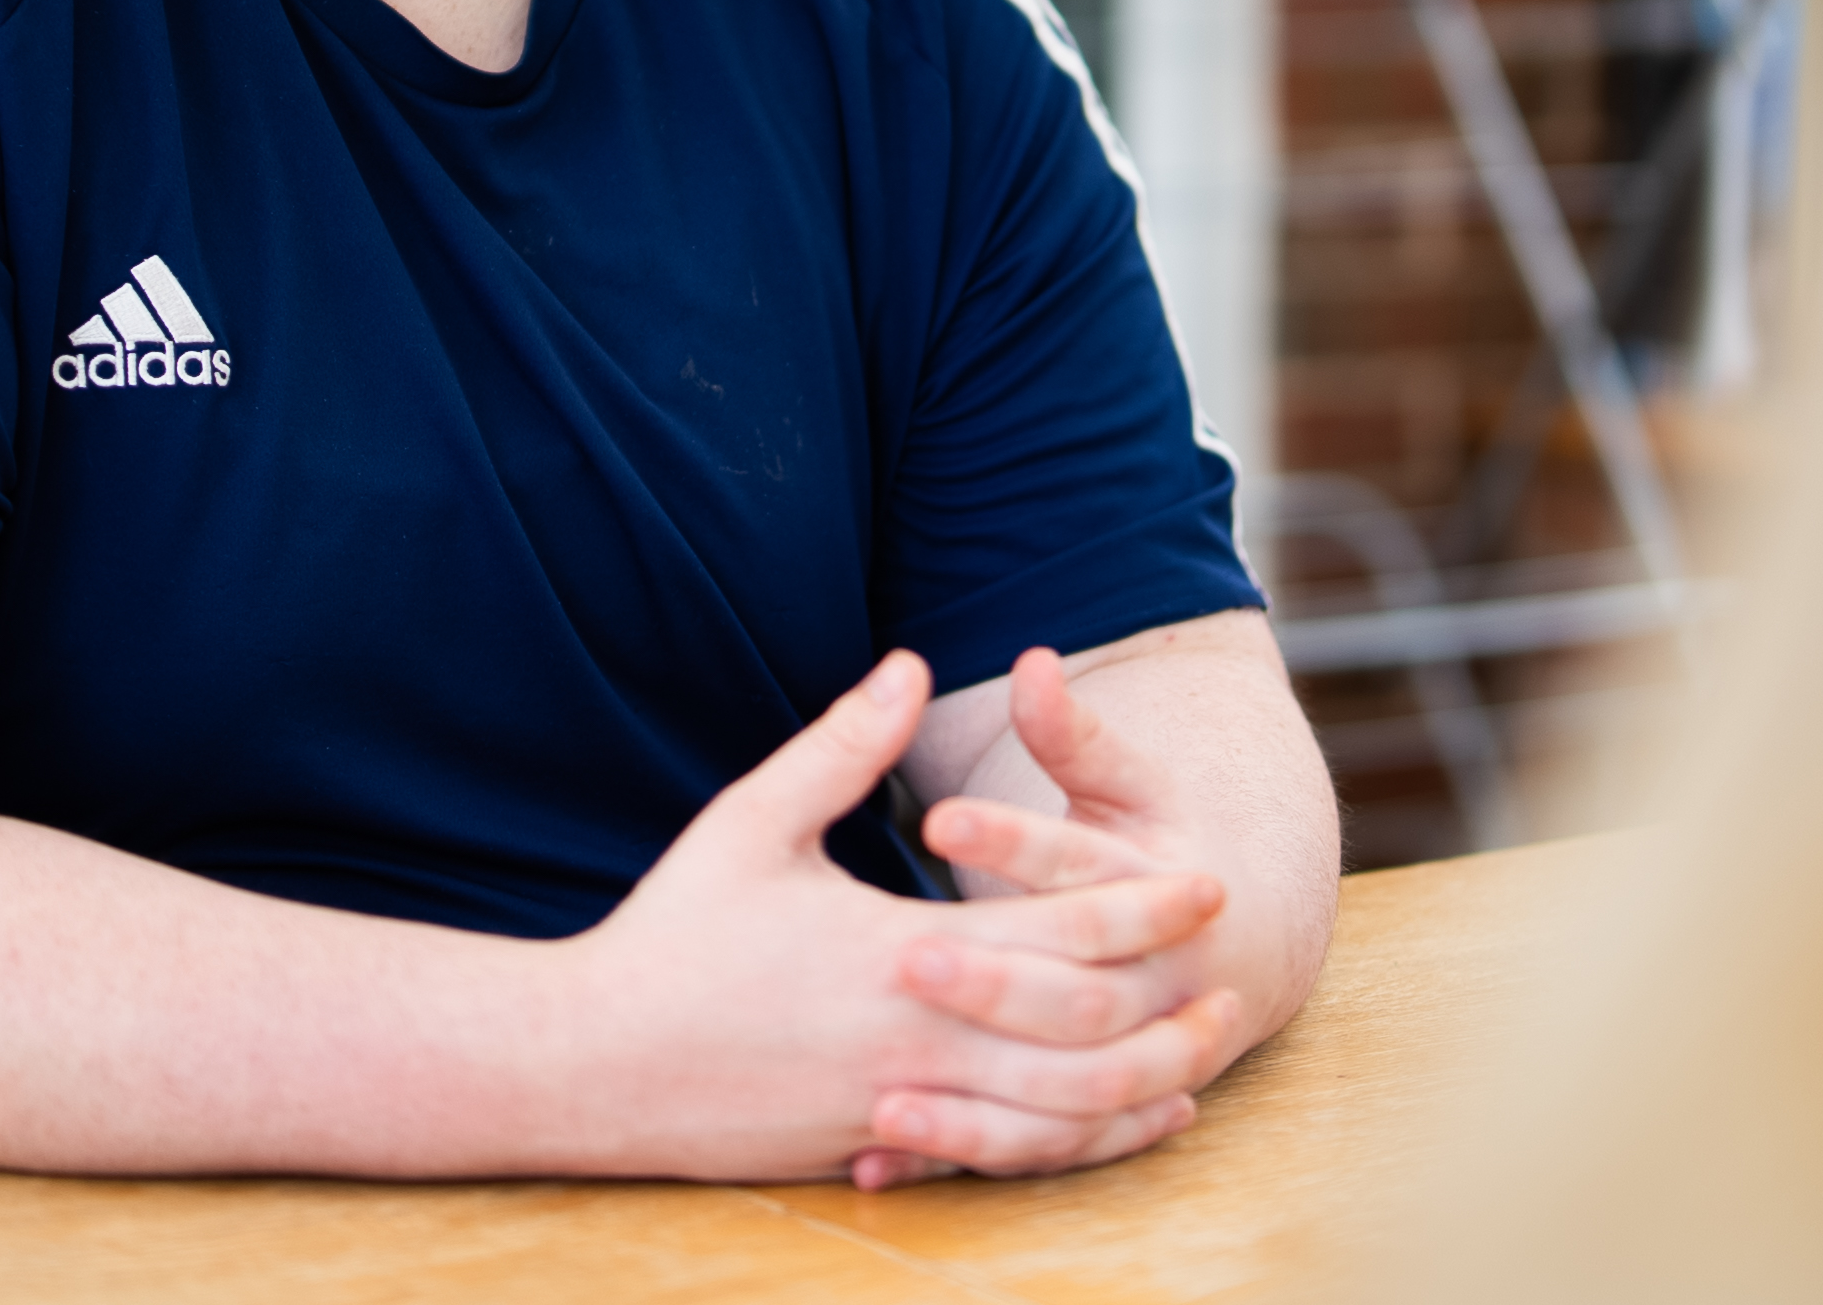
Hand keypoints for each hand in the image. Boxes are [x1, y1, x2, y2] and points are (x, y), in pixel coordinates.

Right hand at [558, 651, 1240, 1185]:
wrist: (588, 1063)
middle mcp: (913, 1042)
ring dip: (1140, 1089)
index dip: (1142, 908)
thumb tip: (909, 661)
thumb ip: (842, 745)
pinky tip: (1112, 1126)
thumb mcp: (754, 820)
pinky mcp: (873, 1154)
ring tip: (1200, 1056)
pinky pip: (1000, 1161)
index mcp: (896, 953)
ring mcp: (896, 1111)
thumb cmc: (672, 932)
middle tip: (1235, 975)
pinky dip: (1072, 1147)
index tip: (1204, 878)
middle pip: (1081, 1037)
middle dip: (1168, 1006)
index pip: (1057, 936)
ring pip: (1053, 1117)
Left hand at [858, 641, 1274, 1190]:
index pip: (1085, 868)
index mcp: (1159, 891)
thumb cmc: (1158, 849)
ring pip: (1065, 1093)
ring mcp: (1136, 1059)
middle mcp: (1159, 986)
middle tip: (904, 957)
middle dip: (993, 981)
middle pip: (1079, 995)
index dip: (1015, 843)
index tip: (937, 817)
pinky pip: (1034, 1149)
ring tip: (885, 1089)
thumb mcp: (1125, 785)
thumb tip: (1032, 659)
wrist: (1243, 949)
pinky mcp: (1095, 1111)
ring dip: (979, 1098)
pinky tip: (877, 1156)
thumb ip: (1074, 734)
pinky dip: (962, 1154)